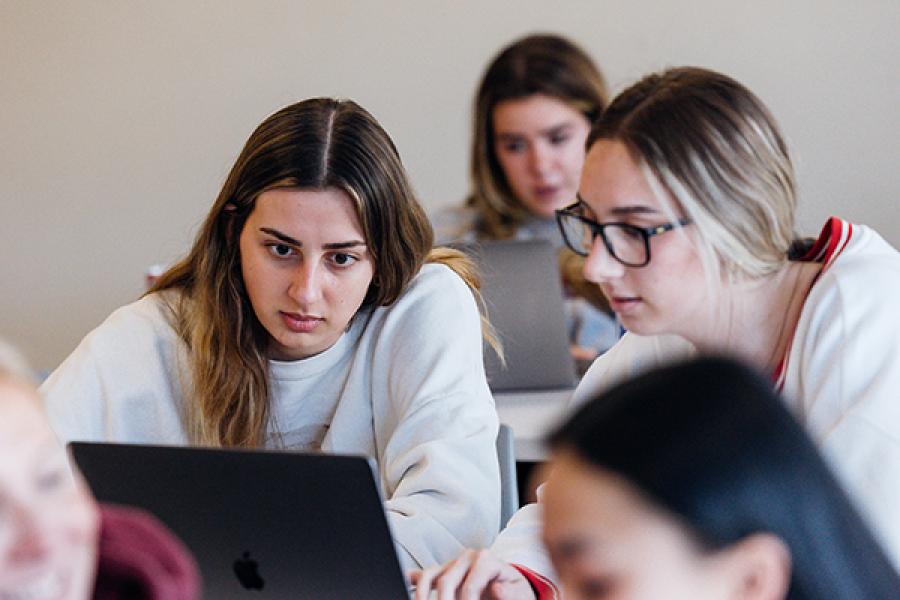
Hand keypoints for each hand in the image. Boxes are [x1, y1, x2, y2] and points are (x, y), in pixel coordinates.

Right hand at [409, 549, 536, 599]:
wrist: (510, 587)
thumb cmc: (514, 590)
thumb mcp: (520, 593)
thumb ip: (510, 592)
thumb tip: (497, 589)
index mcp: (486, 560)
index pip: (469, 586)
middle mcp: (466, 558)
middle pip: (445, 581)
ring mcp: (452, 563)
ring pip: (429, 576)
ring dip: (423, 596)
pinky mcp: (442, 572)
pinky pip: (422, 576)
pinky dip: (414, 585)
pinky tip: (407, 591)